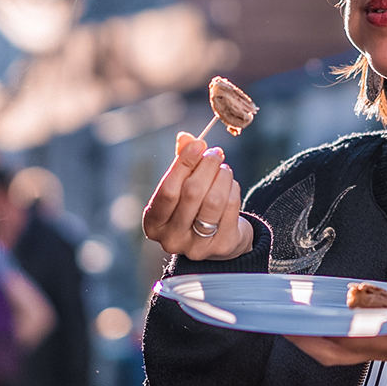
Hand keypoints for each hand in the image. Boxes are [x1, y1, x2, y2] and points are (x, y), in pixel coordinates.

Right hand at [143, 132, 251, 260]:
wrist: (218, 239)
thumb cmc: (193, 207)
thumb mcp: (181, 187)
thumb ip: (181, 163)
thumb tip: (185, 138)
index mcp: (154, 223)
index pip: (168, 189)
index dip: (184, 164)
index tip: (198, 144)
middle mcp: (171, 239)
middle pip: (192, 193)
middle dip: (207, 167)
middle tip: (216, 153)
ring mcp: (197, 247)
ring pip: (214, 201)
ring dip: (222, 177)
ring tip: (224, 168)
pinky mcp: (222, 246)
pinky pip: (230, 208)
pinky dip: (232, 189)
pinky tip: (230, 184)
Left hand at [286, 311, 386, 369]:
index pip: (370, 339)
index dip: (347, 331)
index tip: (327, 320)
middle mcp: (383, 350)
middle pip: (339, 351)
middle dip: (312, 339)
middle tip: (288, 323)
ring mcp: (373, 351)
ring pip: (332, 352)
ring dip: (308, 340)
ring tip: (286, 324)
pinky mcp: (368, 347)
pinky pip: (334, 348)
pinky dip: (315, 338)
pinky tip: (301, 326)